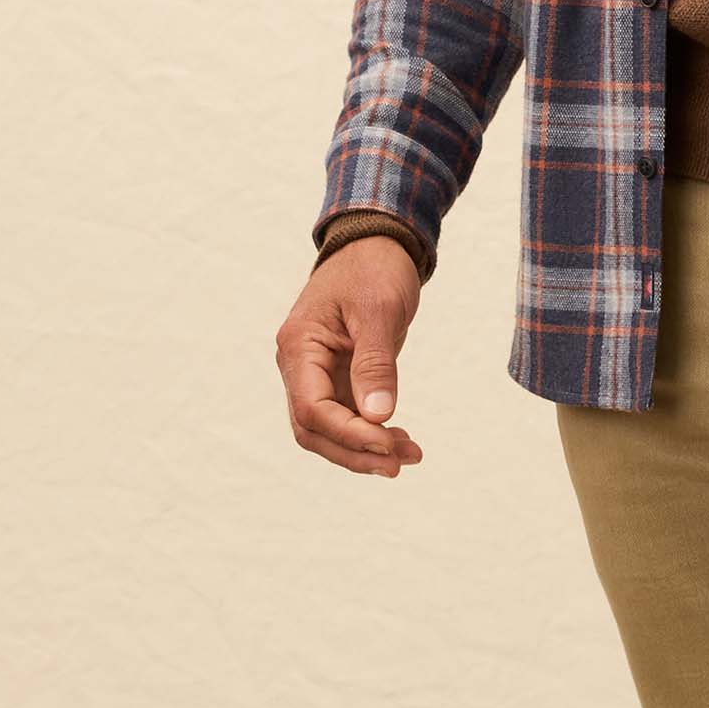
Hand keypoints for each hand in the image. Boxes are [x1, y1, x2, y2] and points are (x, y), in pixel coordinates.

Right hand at [276, 237, 425, 475]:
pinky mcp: (337, 377)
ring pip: (328, 430)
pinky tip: (401, 441)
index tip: (390, 444)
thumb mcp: (380, 311)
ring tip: (410, 455)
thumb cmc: (374, 269)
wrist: (376, 244)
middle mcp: (298, 366)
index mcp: (298, 347)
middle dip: (356, 452)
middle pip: (314, 430)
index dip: (349, 434)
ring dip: (365, 449)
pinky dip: (371, 432)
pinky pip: (346, 417)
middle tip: (402, 463)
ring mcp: (316, 374)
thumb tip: (378, 416)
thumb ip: (376, 363)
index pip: (312, 409)